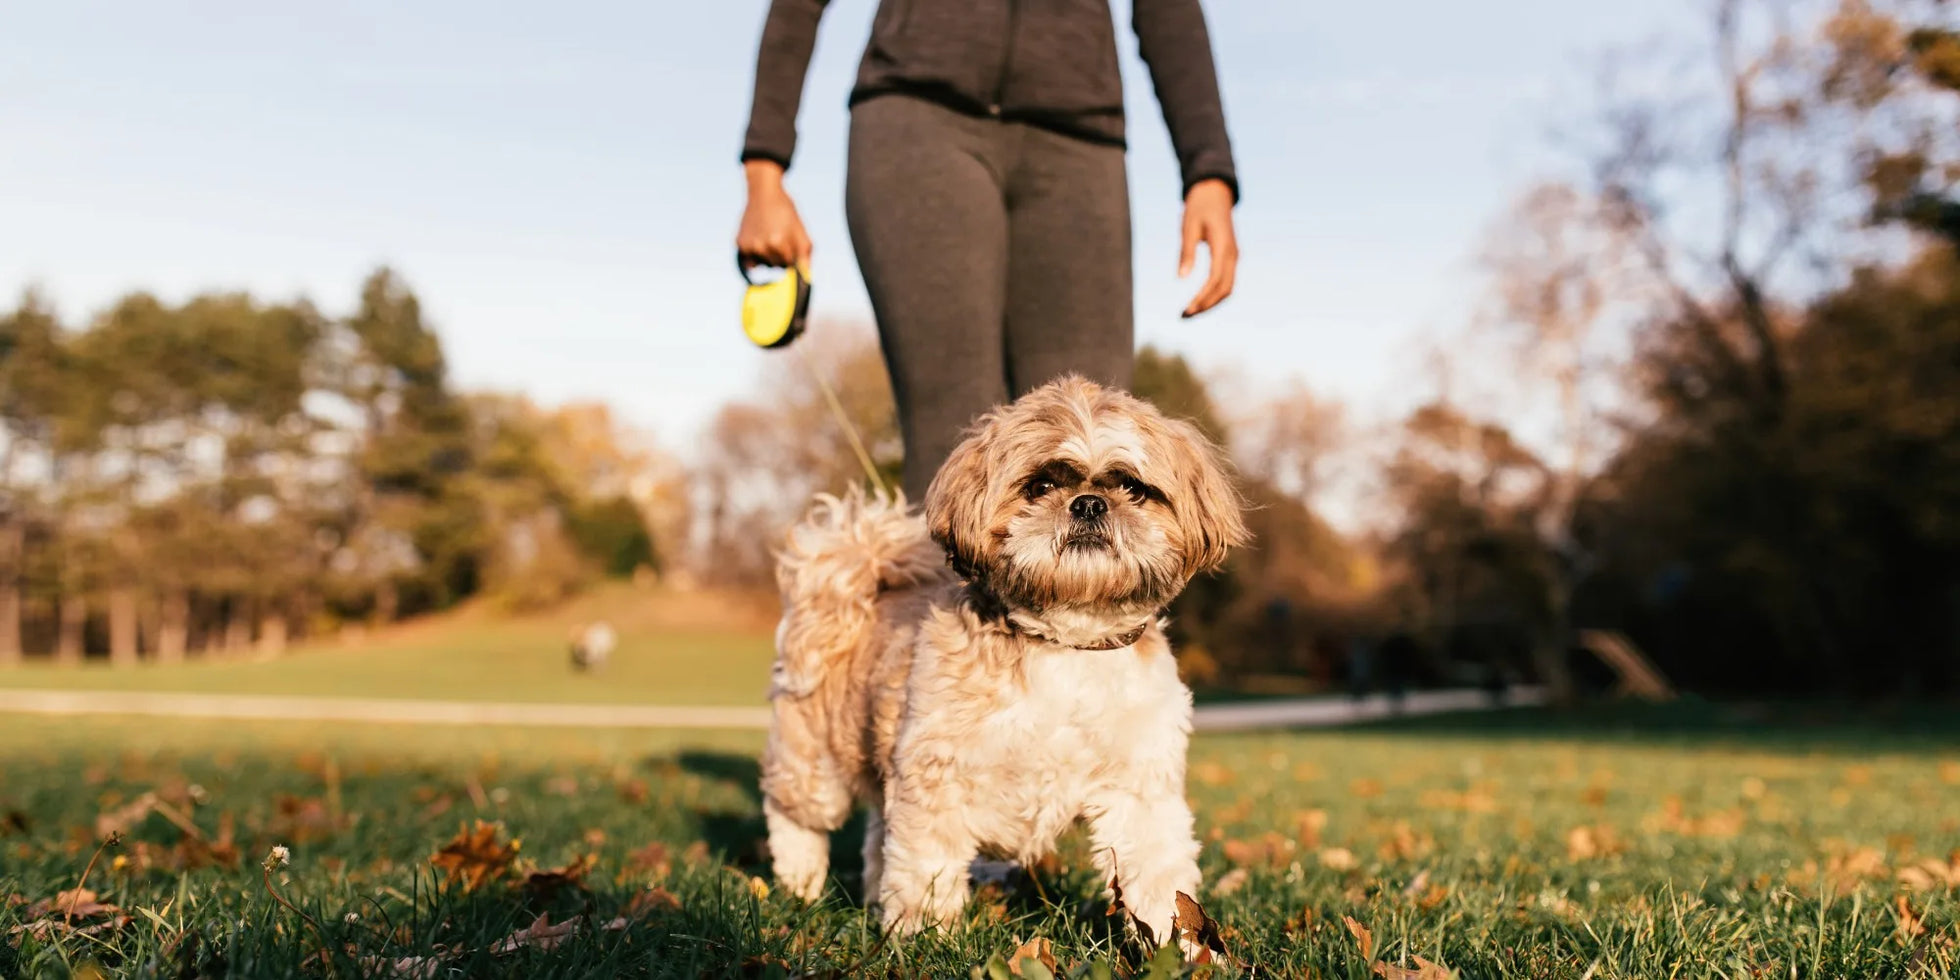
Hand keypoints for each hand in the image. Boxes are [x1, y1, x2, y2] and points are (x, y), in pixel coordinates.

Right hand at [736, 160, 812, 271]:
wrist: (764, 193)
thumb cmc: (786, 212)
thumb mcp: (800, 231)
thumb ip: (805, 256)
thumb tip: (805, 278)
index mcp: (777, 242)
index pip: (789, 264)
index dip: (791, 253)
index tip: (790, 240)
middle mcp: (760, 246)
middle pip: (775, 266)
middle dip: (780, 256)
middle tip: (779, 236)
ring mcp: (748, 245)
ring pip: (762, 265)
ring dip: (767, 257)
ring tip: (768, 236)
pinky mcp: (739, 243)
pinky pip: (750, 261)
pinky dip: (755, 254)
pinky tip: (758, 239)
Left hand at [1178, 178, 1237, 317]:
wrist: (1214, 193)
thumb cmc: (1199, 207)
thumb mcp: (1188, 227)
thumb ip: (1186, 252)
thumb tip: (1181, 278)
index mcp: (1223, 247)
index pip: (1215, 281)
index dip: (1202, 298)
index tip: (1187, 310)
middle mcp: (1233, 254)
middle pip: (1224, 289)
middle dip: (1206, 305)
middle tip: (1185, 316)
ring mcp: (1234, 256)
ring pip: (1228, 288)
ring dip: (1211, 302)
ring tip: (1190, 312)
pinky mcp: (1230, 257)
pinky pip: (1226, 281)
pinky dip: (1214, 294)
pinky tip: (1199, 300)